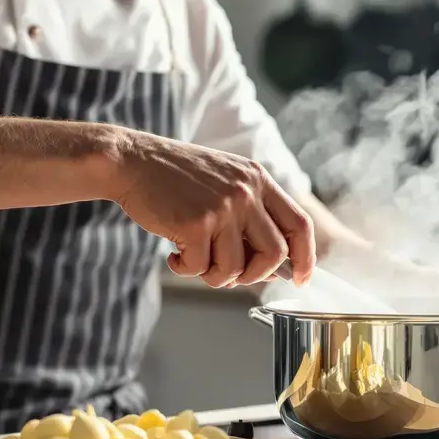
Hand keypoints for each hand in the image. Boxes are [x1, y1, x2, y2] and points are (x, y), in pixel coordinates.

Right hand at [110, 130, 314, 287]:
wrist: (133, 161)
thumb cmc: (175, 177)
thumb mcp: (225, 181)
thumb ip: (251, 213)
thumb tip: (273, 263)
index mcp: (258, 179)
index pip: (299, 224)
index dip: (305, 257)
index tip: (300, 277)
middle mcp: (246, 192)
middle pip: (275, 254)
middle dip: (254, 275)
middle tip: (231, 276)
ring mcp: (223, 208)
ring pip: (236, 269)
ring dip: (214, 276)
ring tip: (194, 260)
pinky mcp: (196, 224)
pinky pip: (202, 268)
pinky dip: (186, 270)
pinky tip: (173, 255)